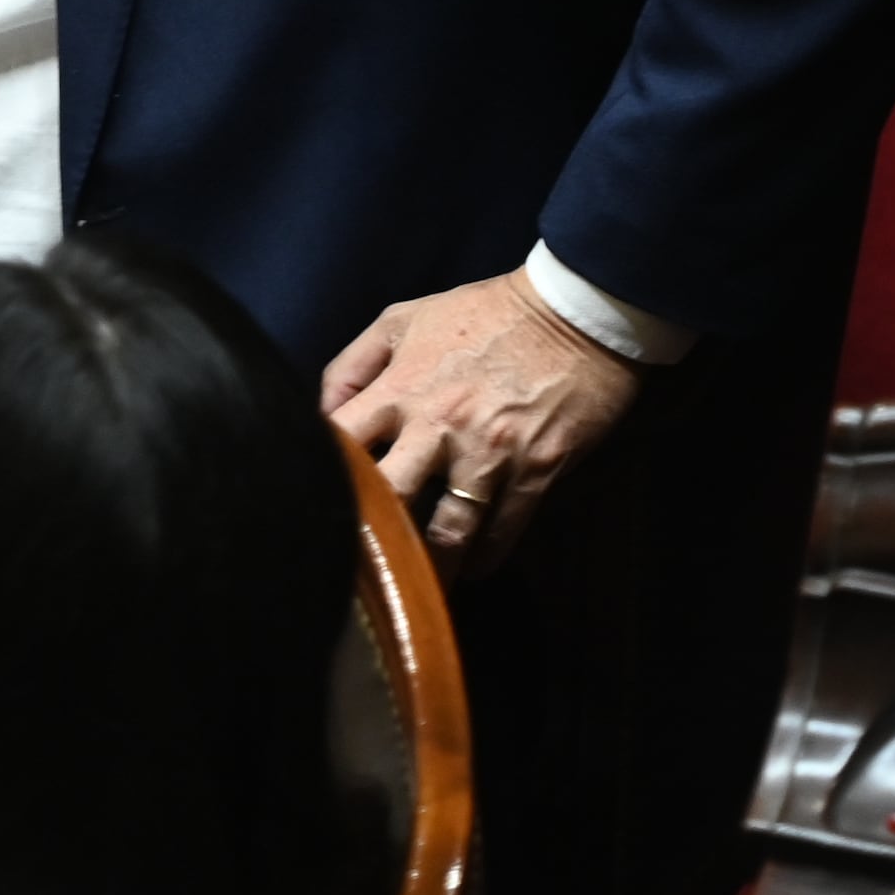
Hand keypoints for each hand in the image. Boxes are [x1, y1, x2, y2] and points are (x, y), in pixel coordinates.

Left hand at [323, 274, 641, 567]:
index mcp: (400, 386)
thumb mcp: (405, 318)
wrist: (574, 310)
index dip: (324, 475)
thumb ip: (354, 365)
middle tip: (367, 566)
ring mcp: (489, 452)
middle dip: (375, 535)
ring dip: (433, 565)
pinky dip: (484, 556)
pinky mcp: (536, 470)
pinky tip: (473, 564)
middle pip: (389, 498)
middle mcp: (438, 425)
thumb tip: (321, 416)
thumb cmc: (484, 314)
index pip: (341, 442)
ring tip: (421, 584)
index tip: (320, 502)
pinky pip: (503, 531)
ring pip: (448, 532)